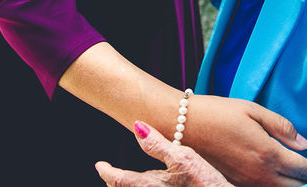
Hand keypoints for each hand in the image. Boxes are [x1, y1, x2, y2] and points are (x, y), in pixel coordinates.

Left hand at [95, 122, 233, 186]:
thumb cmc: (206, 183)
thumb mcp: (184, 157)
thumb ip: (157, 143)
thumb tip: (137, 126)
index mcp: (151, 185)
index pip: (119, 179)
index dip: (107, 171)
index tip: (100, 165)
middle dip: (115, 182)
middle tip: (110, 174)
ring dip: (128, 186)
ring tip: (126, 180)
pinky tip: (154, 184)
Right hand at [181, 95, 306, 186]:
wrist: (183, 126)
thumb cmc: (219, 112)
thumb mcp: (253, 110)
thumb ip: (282, 127)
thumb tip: (304, 144)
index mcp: (268, 154)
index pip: (304, 169)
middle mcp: (260, 174)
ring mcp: (246, 182)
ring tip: (305, 180)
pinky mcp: (234, 183)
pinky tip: (280, 181)